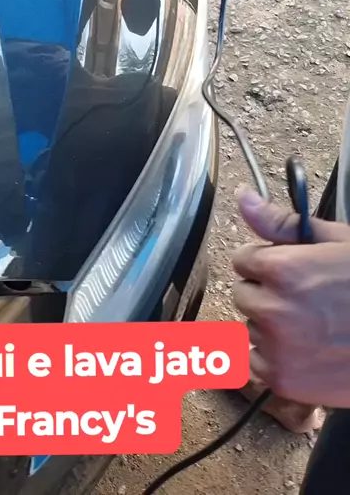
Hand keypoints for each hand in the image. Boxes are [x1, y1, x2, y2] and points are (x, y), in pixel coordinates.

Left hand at [233, 188, 349, 407]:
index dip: (266, 261)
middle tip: (303, 298)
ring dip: (270, 325)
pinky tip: (306, 350)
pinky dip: (274, 358)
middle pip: (243, 293)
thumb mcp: (336, 242)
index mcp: (282, 269)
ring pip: (250, 327)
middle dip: (266, 291)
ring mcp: (276, 347)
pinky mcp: (282, 380)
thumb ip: (282, 223)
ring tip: (311, 325)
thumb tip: (245, 198)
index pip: (243, 259)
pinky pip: (256, 363)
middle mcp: (272, 308)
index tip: (286, 268)